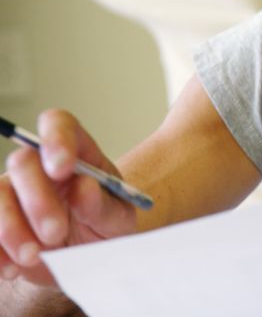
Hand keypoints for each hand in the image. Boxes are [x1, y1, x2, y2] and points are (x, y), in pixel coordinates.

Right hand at [0, 110, 135, 285]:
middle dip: (36, 199)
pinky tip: (11, 268)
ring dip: (10, 227)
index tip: (61, 168)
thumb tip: (85, 187)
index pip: (59, 125)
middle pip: (23, 162)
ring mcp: (13, 191)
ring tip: (33, 256)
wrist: (89, 257)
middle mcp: (39, 166)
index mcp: (76, 154)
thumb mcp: (118, 220)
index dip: (56, 138)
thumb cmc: (105, 227)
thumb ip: (104, 205)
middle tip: (55, 232)